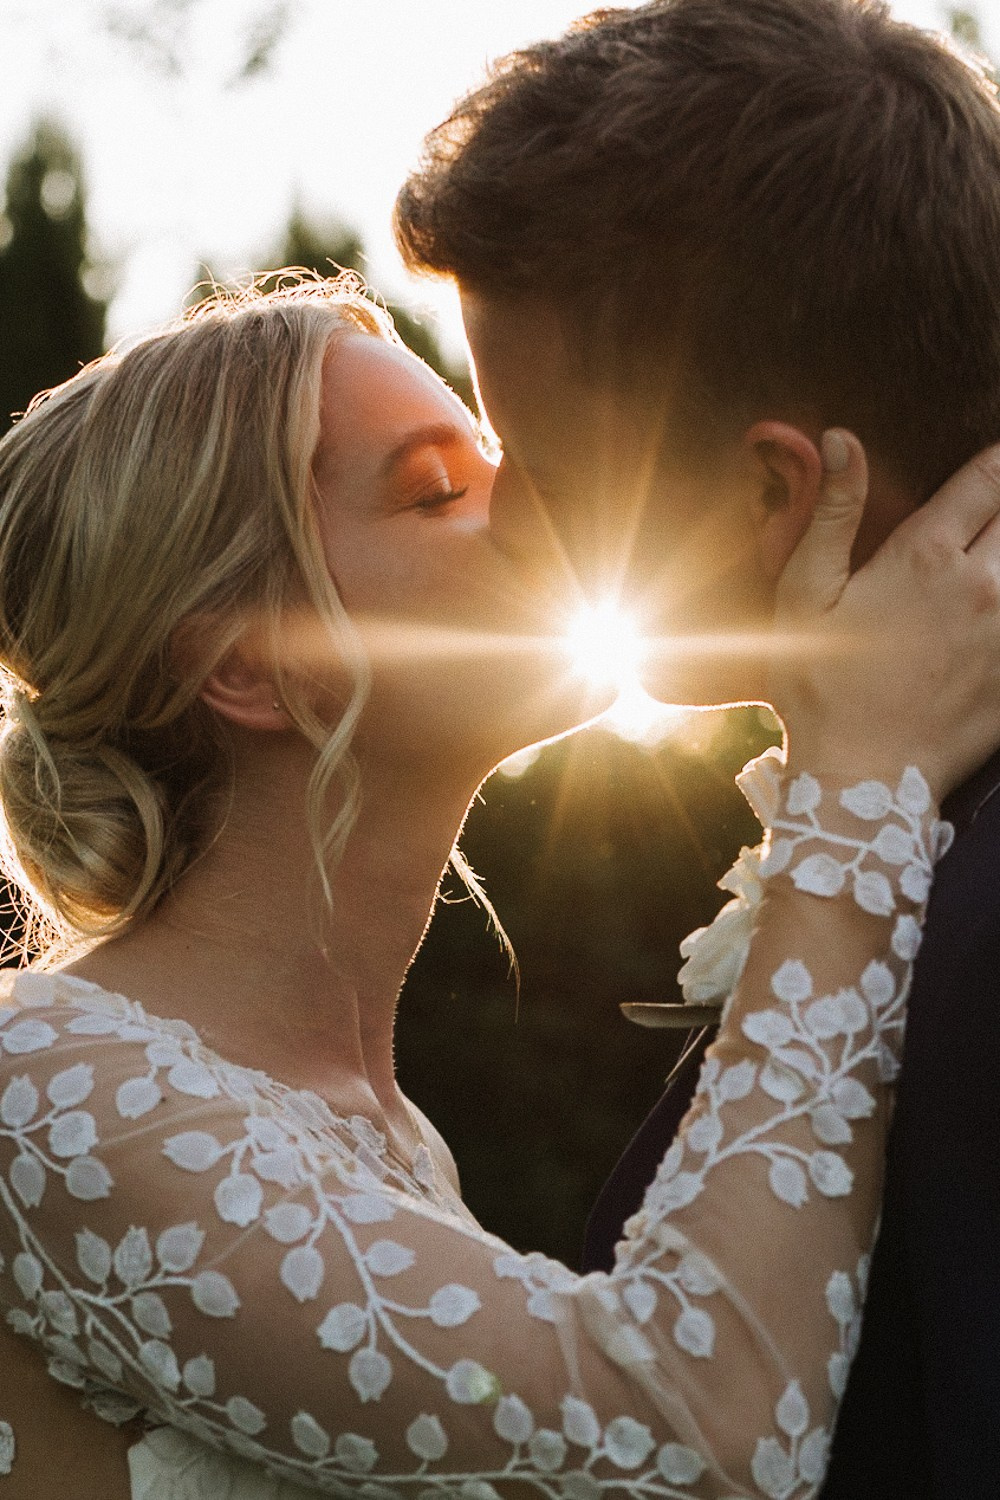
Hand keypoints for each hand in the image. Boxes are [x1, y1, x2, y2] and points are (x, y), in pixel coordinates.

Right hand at [772, 432, 999, 800]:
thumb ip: (834, 511)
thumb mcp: (805, 592)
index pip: (989, 476)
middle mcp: (982, 585)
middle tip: (992, 511)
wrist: (860, 776)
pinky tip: (995, 609)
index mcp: (927, 556)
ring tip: (994, 560)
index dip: (998, 456)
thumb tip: (844, 438)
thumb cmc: (818, 683)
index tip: (997, 454)